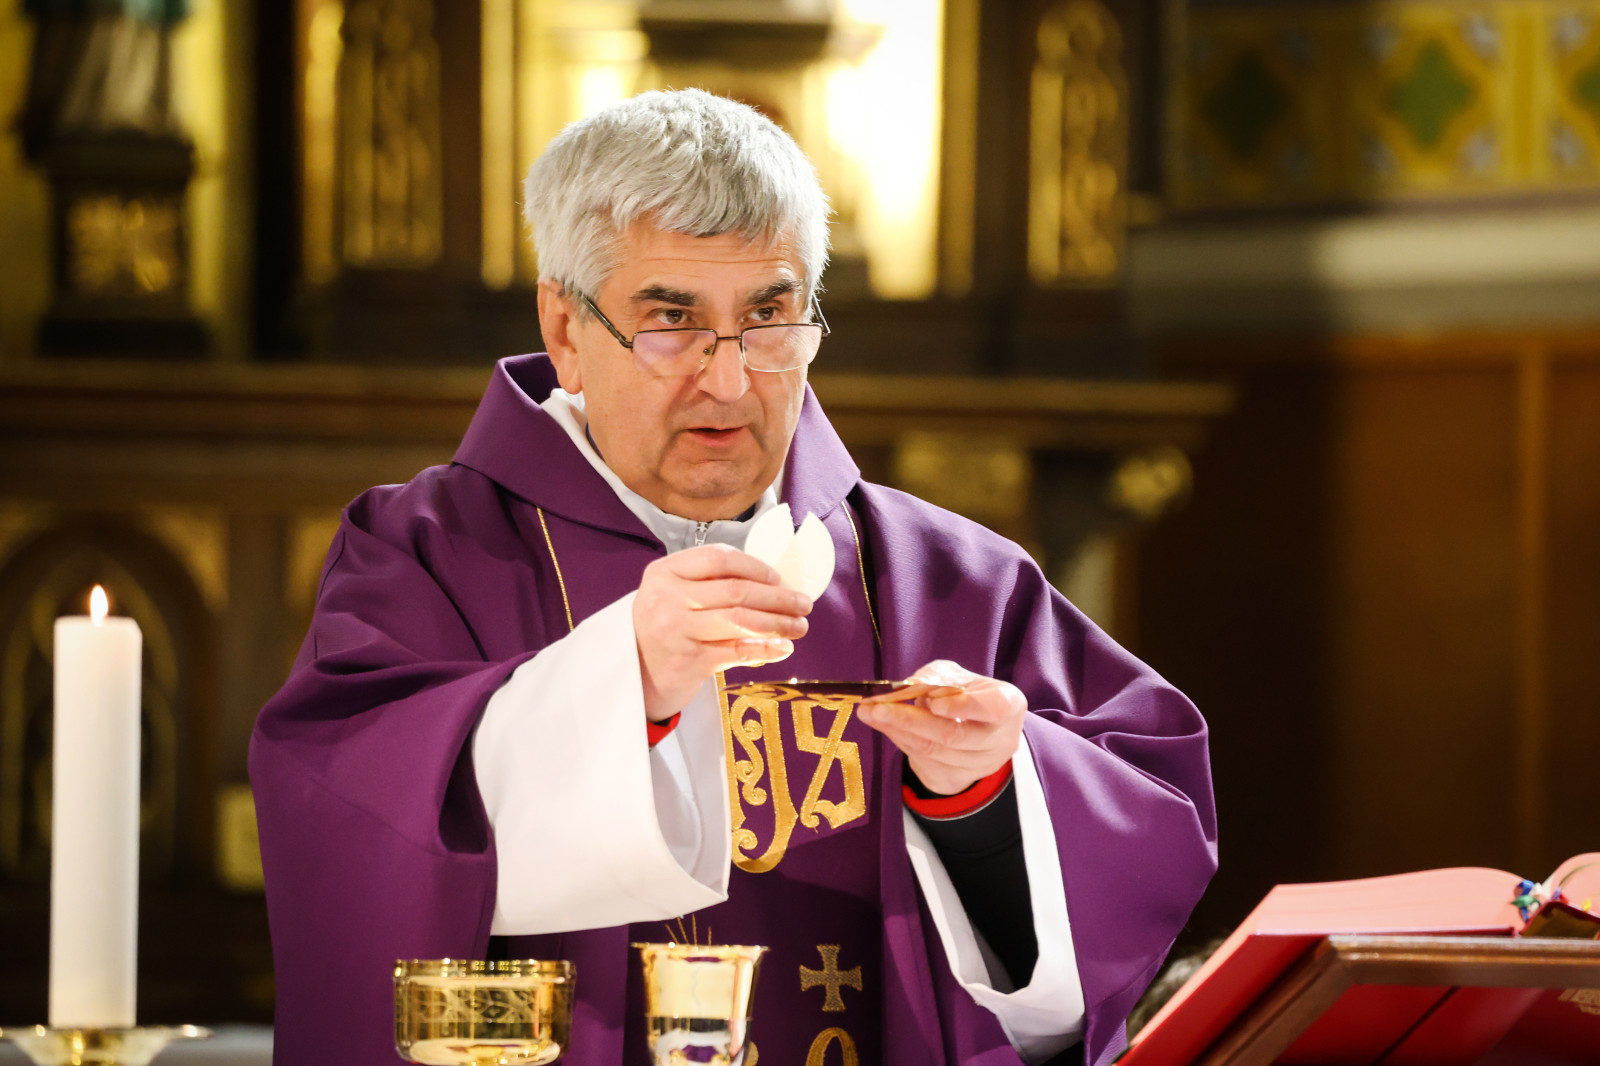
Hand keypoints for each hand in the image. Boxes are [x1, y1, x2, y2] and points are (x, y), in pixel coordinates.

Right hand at [633, 544, 812, 721]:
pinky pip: (737, 650)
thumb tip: (775, 584)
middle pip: (735, 591)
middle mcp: (666, 598)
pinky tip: (783, 648)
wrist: (634, 674)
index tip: (779, 578)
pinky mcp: (687, 661)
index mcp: (664, 572)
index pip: (718, 558)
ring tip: (800, 627)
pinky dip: (766, 649)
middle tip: (804, 604)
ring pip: (740, 620)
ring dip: (778, 623)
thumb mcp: (674, 596)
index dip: (755, 567)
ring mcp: (676, 630)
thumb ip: (710, 584)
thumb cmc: (665, 628)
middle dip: (777, 597)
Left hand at [856, 660, 1024, 794]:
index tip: (932, 701)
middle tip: (878, 707)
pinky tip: (881, 725)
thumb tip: (910, 686)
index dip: (965, 706)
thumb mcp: (957, 675)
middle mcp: (1000, 740)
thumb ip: (937, 676)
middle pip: (955, 735)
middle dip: (912, 720)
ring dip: (897, 730)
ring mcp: (980, 765)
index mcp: (1009, 705)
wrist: (974, 728)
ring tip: (869, 712)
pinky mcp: (957, 779)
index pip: (994, 709)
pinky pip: (922, 760)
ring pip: (934, 750)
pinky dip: (899, 739)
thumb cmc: (967, 693)